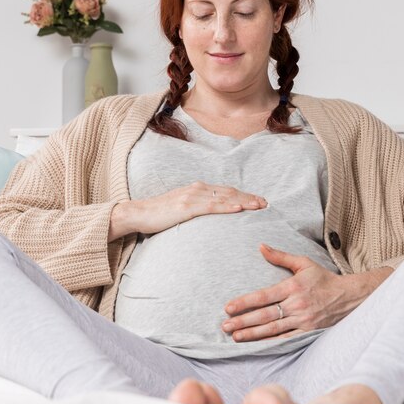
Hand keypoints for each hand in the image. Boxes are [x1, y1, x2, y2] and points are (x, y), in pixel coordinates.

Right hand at [109, 181, 266, 239]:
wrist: (138, 213)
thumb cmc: (159, 214)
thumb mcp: (181, 208)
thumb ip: (196, 208)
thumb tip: (209, 215)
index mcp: (197, 189)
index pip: (226, 191)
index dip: (244, 195)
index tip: (258, 201)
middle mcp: (197, 189)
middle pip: (230, 192)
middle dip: (249, 197)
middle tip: (266, 203)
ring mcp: (192, 196)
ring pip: (224, 198)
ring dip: (244, 201)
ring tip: (259, 206)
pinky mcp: (187, 206)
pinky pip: (211, 206)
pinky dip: (227, 207)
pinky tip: (239, 209)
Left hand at [222, 244, 391, 341]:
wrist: (348, 297)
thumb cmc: (323, 278)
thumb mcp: (303, 263)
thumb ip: (280, 256)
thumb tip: (260, 246)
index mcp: (292, 287)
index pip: (263, 296)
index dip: (244, 302)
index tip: (228, 307)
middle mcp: (296, 304)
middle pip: (265, 315)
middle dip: (243, 321)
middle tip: (225, 326)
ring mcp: (302, 320)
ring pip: (272, 329)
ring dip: (252, 334)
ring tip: (235, 336)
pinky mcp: (308, 332)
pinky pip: (286, 339)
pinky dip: (270, 342)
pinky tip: (256, 345)